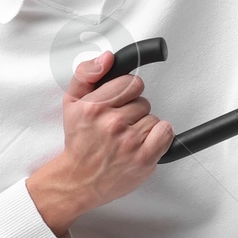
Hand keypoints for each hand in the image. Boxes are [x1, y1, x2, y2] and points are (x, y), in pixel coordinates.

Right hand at [26, 51, 173, 237]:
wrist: (79, 180)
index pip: (130, 82)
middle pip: (143, 99)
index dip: (125, 92)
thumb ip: (86, 73)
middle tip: (118, 124)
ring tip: (126, 138)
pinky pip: (166, 131)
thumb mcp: (72, 102)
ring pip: (153, 117)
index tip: (117, 103)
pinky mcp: (143, 158)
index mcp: (93, 107)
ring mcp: (129, 142)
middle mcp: (111, 123)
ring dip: (143, 126)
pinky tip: (145, 142)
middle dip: (133, 109)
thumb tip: (108, 57)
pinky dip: (160, 136)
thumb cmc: (79, 141)